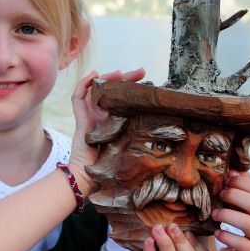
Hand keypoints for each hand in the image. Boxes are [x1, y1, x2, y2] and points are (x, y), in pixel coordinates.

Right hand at [69, 68, 144, 192]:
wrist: (91, 178)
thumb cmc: (113, 166)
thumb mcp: (132, 146)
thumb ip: (143, 136)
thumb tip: (172, 130)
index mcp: (116, 121)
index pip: (124, 99)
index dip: (134, 89)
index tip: (147, 81)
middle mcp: (103, 116)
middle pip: (110, 91)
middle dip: (124, 79)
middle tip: (139, 72)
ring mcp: (91, 115)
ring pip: (95, 90)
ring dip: (106, 78)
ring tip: (118, 73)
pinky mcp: (80, 118)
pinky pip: (77, 97)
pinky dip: (83, 84)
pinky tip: (93, 75)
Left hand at [212, 171, 249, 250]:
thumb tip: (235, 172)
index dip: (242, 182)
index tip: (228, 180)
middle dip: (234, 196)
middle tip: (220, 195)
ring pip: (248, 224)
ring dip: (228, 216)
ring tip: (214, 214)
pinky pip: (242, 245)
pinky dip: (228, 238)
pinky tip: (218, 234)